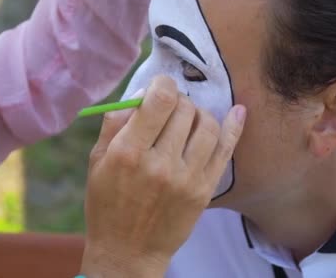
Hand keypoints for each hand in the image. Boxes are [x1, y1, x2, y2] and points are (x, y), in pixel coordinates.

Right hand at [80, 76, 246, 276]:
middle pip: (185, 109)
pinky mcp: (204, 190)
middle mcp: (160, 163)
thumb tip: (140, 94)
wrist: (127, 251)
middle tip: (169, 109)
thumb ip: (115, 124)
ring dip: (199, 113)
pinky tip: (237, 112)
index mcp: (129, 152)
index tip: (160, 87)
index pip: (160, 100)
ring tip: (188, 119)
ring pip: (207, 125)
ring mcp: (187, 178)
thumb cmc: (107, 204)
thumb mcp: (97, 162)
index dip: (163, 84)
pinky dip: (233, 126)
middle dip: (178, 100)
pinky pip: (225, 149)